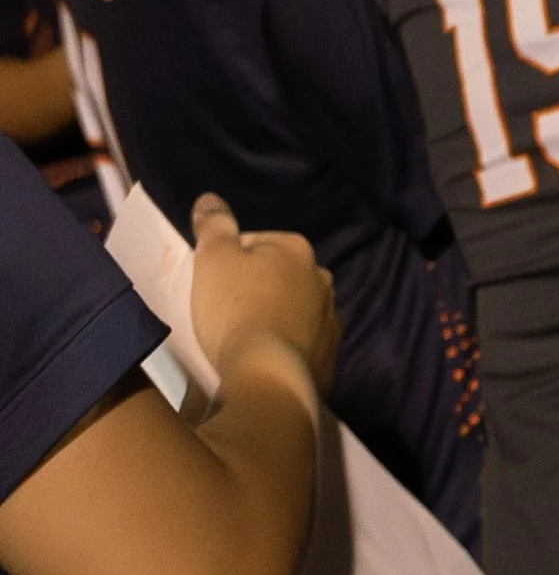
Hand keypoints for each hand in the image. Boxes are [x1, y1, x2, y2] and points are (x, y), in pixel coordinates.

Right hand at [188, 193, 337, 395]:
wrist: (270, 377)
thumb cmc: (236, 311)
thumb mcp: (213, 260)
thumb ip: (214, 226)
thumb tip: (210, 198)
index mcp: (296, 249)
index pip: (256, 244)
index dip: (229, 264)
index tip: (213, 287)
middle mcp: (322, 278)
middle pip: (278, 277)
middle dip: (257, 289)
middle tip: (227, 315)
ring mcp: (331, 318)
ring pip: (294, 309)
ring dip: (275, 317)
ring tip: (246, 340)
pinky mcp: (331, 355)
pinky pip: (303, 342)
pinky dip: (287, 346)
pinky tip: (266, 360)